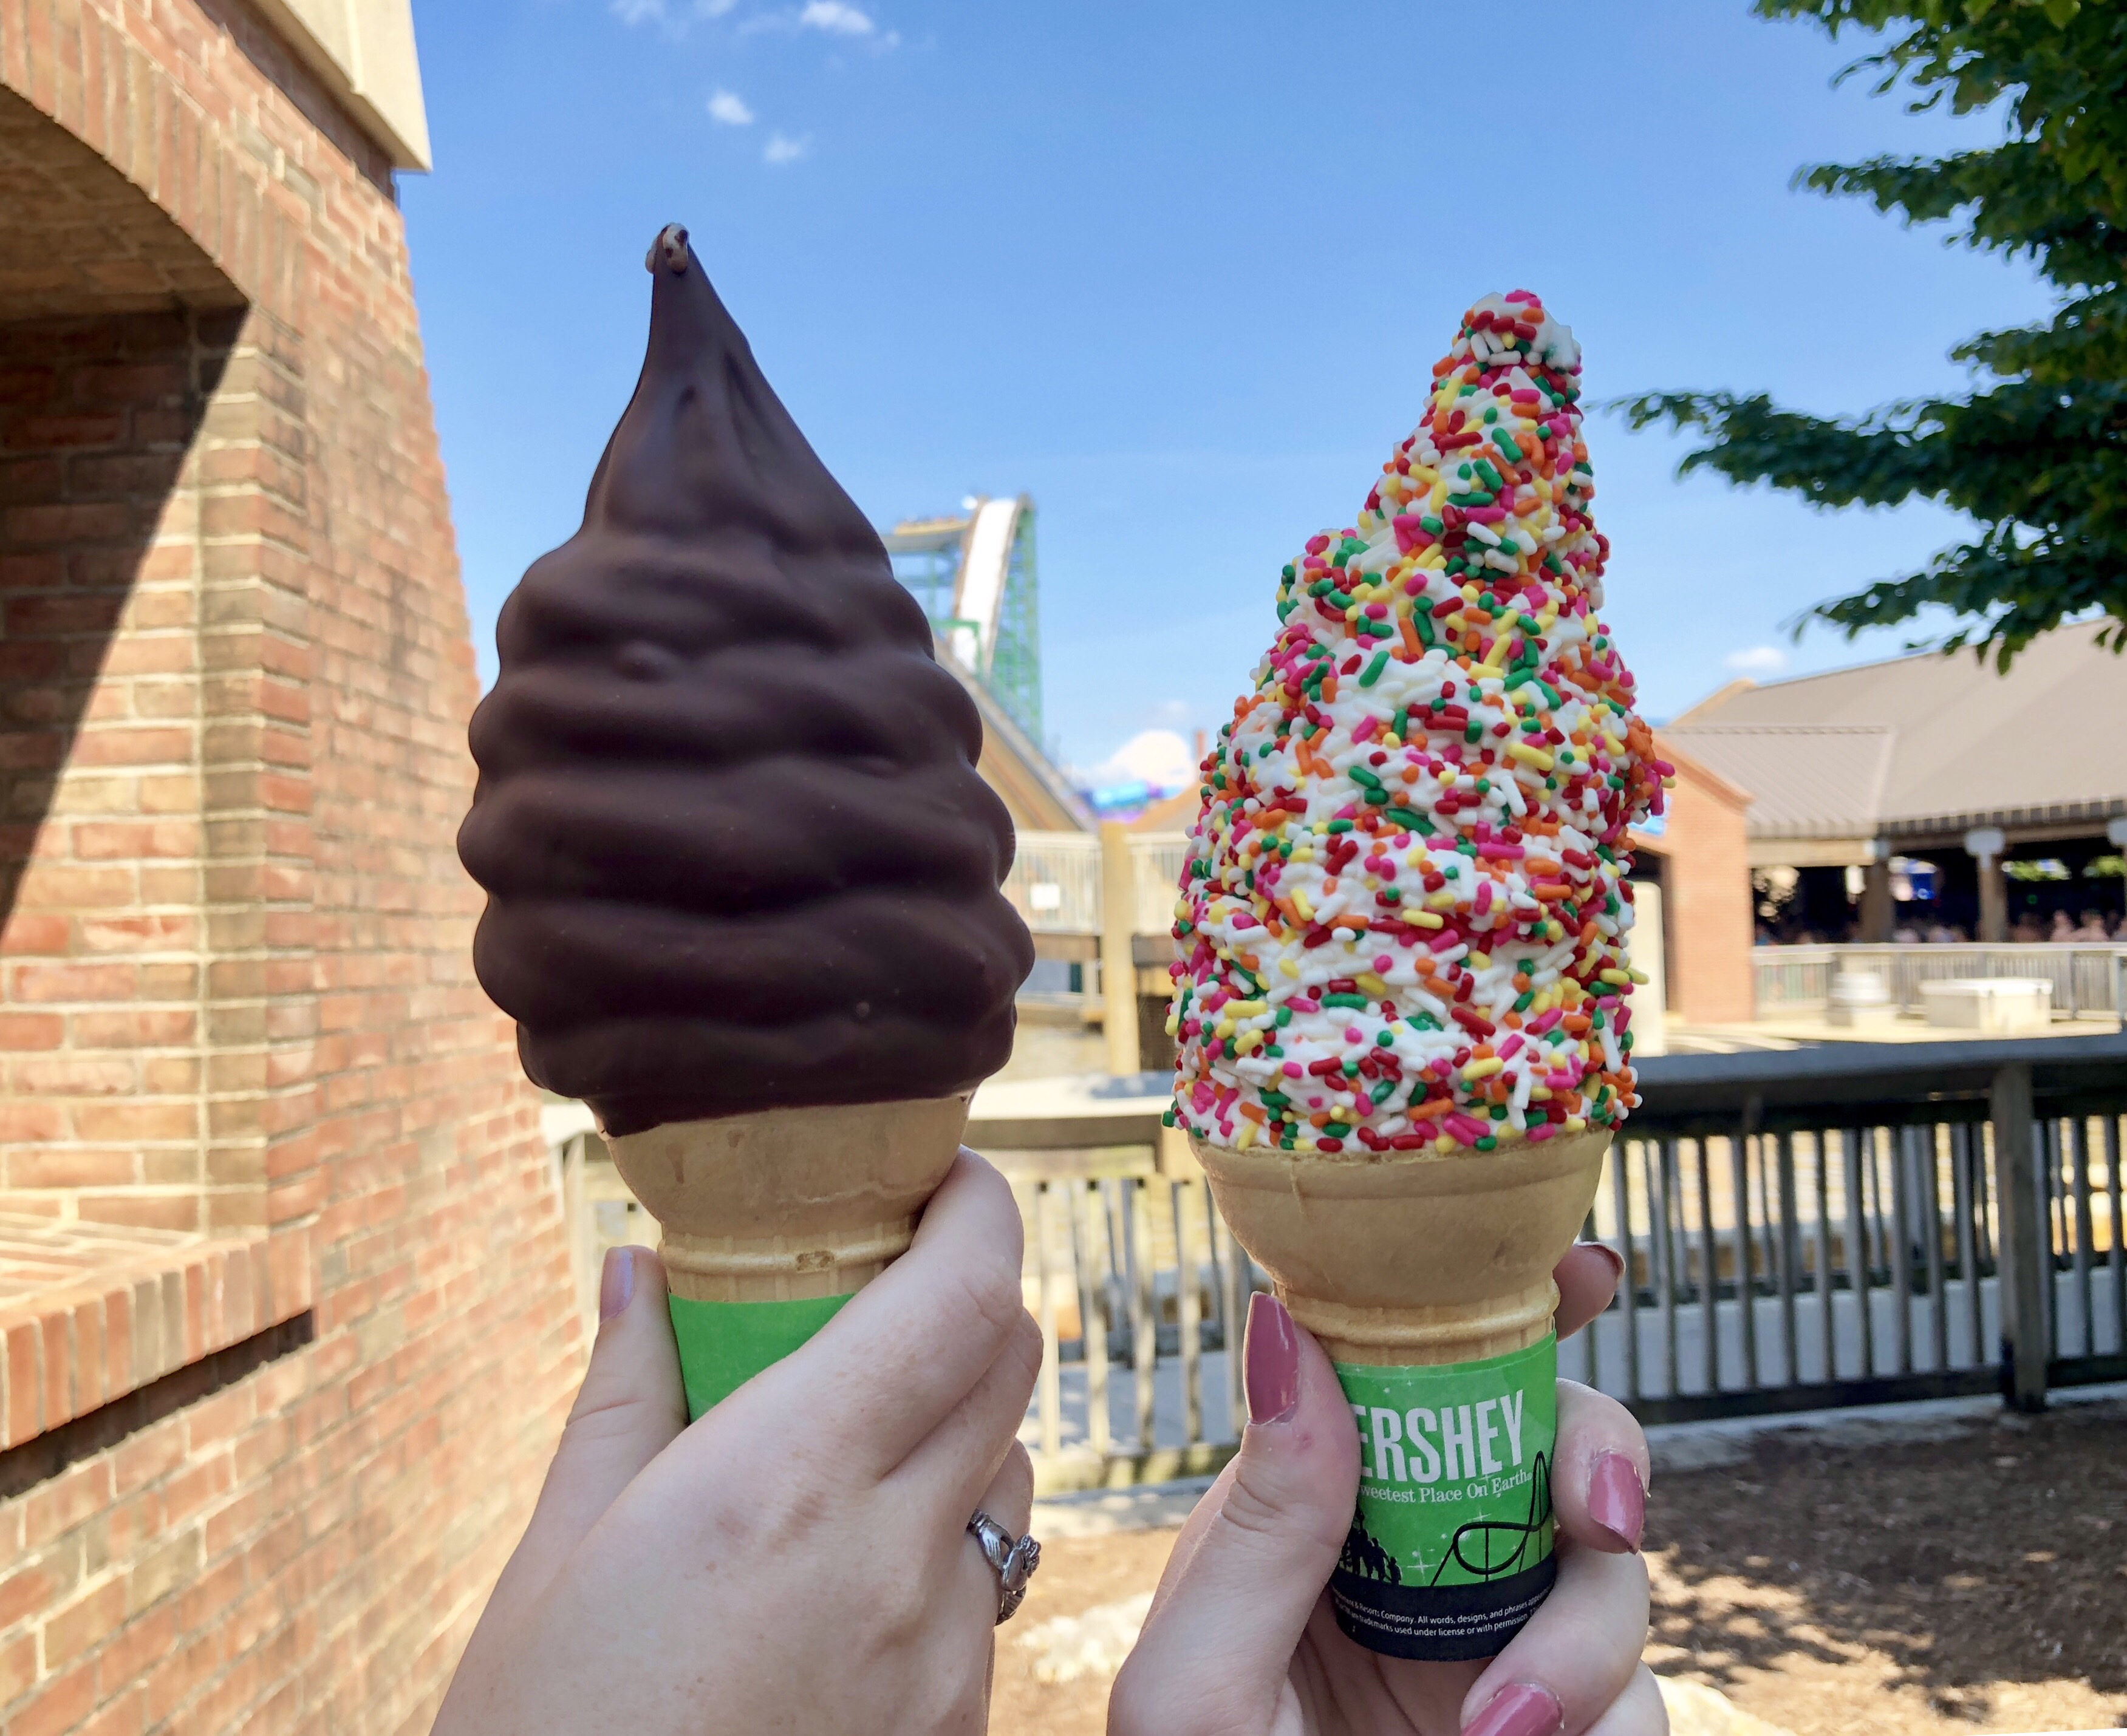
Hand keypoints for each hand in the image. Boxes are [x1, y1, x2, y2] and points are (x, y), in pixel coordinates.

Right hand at [435, 1150, 1041, 1735]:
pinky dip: (954, 1526)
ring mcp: (941, 1645)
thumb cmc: (542, 1735)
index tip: (946, 1173)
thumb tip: (638, 1266)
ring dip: (966, 1415)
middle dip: (970, 1296)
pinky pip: (994, 1576)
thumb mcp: (554, 1553)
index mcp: (784, 1480)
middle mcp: (889, 1551)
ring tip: (861, 1427)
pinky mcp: (957, 1717)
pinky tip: (859, 1554)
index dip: (978, 1207)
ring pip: (1014, 1466)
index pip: (962, 1294)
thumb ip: (624, 1389)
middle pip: (1011, 1361)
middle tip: (887, 1284)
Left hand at [1110, 1245, 1658, 1735]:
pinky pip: (1640, 1695)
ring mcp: (1501, 1643)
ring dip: (1585, 1637)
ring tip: (1500, 1734)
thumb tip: (1286, 1326)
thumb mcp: (1198, 1680)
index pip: (1415, 1367)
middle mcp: (1423, 1556)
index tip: (1576, 1268)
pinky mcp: (1562, 1728)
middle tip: (1599, 1509)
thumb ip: (1256, 1519)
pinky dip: (1600, 1716)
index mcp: (1323, 1507)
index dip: (1500, 1299)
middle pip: (1550, 1442)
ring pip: (1613, 1572)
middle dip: (1596, 1452)